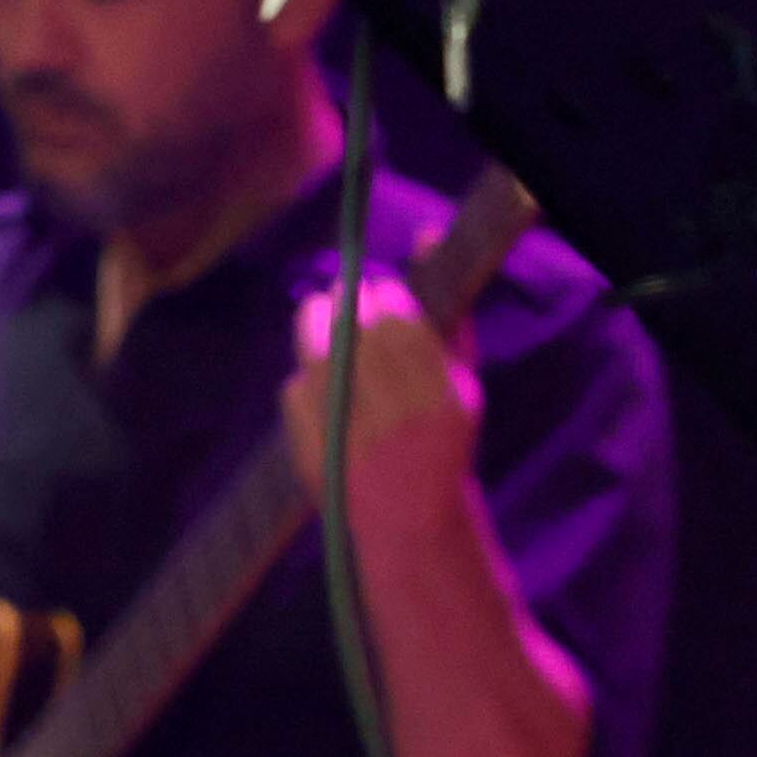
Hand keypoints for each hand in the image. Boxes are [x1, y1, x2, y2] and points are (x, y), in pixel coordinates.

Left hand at [284, 273, 481, 529]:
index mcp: (444, 400)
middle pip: (355, 330)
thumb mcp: (460, 383)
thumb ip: (447, 311)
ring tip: (328, 321)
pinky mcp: (314, 451)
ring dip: (318, 323)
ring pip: (317, 351)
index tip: (381, 291)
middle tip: (349, 296)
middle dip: (348, 301)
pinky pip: (295, 386)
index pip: (399, 322)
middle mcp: (400, 420)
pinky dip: (305, 374)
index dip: (384, 296)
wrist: (412, 521)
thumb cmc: (439, 437)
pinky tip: (322, 378)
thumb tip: (430, 236)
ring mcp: (353, 439)